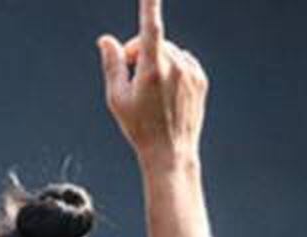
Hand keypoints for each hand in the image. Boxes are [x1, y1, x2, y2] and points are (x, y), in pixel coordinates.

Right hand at [98, 0, 207, 164]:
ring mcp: (191, 72)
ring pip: (168, 51)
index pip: (150, 29)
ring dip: (156, 62)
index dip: (149, 6)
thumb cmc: (139, 128)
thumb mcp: (116, 98)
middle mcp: (176, 67)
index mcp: (153, 70)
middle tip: (132, 81)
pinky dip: (173, 69)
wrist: (170, 152)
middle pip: (152, 43)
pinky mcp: (201, 79)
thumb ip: (112, 64)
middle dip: (139, 54)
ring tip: (151, 93)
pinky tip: (166, 93)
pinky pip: (183, 61)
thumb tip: (106, 40)